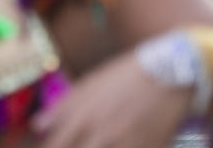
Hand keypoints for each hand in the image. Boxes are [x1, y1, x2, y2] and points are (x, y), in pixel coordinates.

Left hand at [33, 53, 192, 147]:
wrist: (173, 72)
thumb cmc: (128, 75)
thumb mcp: (92, 83)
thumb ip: (63, 107)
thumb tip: (38, 126)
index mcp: (84, 116)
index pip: (53, 147)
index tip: (50, 147)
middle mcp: (102, 135)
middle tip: (77, 146)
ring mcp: (127, 145)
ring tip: (102, 143)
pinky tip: (121, 144)